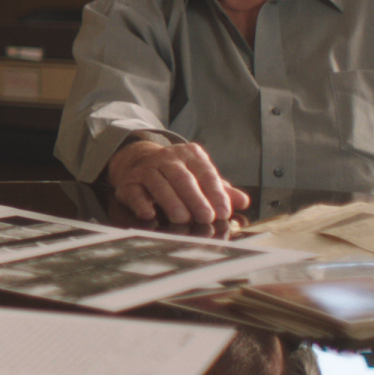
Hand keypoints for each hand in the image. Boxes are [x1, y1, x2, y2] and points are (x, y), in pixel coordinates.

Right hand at [106, 139, 249, 223]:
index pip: (205, 173)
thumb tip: (243, 201)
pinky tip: (149, 213)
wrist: (139, 160)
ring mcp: (147, 169)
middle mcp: (167, 159)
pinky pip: (134, 192)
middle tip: (206, 217)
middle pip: (182, 178)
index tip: (223, 212)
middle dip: (195, 199)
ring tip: (182, 218)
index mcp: (190, 155)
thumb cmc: (177, 174)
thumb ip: (221, 190)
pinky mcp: (129, 182)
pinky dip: (141, 203)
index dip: (215, 193)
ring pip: (159, 184)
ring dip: (171, 202)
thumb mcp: (200, 177)